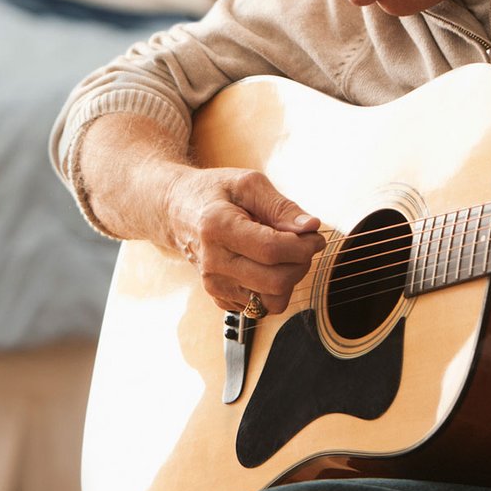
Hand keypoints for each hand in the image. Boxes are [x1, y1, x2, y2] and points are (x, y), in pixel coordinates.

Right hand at [164, 166, 323, 314]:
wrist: (176, 211)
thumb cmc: (215, 193)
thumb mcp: (248, 184)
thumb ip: (282, 206)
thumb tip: (311, 227)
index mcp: (217, 227)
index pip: (272, 250)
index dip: (304, 245)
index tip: (314, 234)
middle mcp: (212, 262)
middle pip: (276, 281)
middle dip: (301, 263)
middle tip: (303, 244)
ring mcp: (213, 284)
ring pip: (272, 301)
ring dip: (290, 279)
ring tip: (285, 255)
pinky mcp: (219, 298)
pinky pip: (262, 306)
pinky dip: (273, 288)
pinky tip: (266, 265)